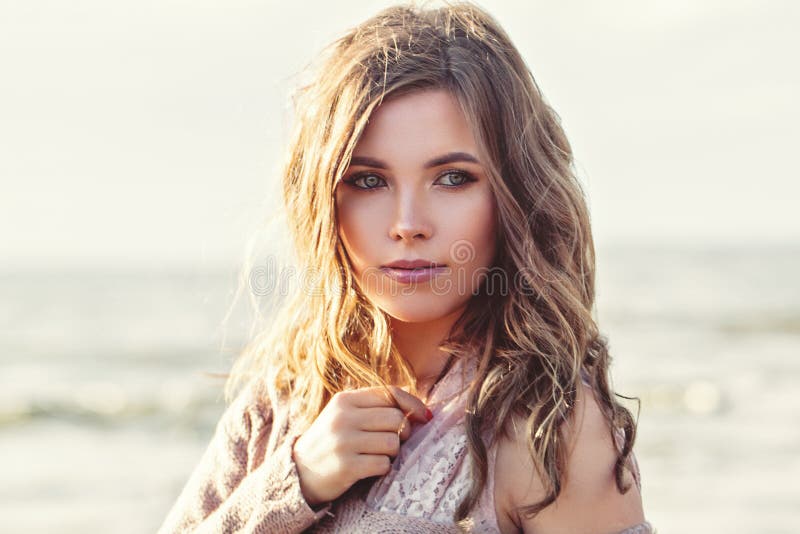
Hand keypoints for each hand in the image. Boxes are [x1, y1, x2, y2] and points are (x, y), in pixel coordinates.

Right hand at [292, 385, 431, 505]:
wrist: (299, 472)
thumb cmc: (331, 441)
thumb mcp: (345, 415)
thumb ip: (375, 407)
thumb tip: (420, 409)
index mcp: (344, 400)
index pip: (390, 393)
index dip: (413, 404)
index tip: (425, 417)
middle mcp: (343, 417)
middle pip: (396, 418)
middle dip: (402, 433)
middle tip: (393, 442)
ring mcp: (343, 442)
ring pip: (392, 442)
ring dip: (392, 453)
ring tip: (377, 455)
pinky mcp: (346, 466)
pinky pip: (383, 464)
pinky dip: (383, 468)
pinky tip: (370, 468)